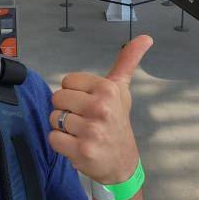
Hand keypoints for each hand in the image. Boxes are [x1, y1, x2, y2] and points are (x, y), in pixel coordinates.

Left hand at [48, 35, 152, 184]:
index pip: (67, 81)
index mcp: (108, 89)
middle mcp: (101, 108)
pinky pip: (53, 138)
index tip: (88, 103)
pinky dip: (60, 143)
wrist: (122, 162)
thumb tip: (145, 37)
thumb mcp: (122, 89)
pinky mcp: (82, 150)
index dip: (74, 93)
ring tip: (81, 132)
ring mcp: (92, 130)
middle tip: (84, 119)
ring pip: (53, 118)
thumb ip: (127, 61)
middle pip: (58, 98)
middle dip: (66, 110)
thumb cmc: (117, 121)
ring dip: (62, 127)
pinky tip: (76, 144)